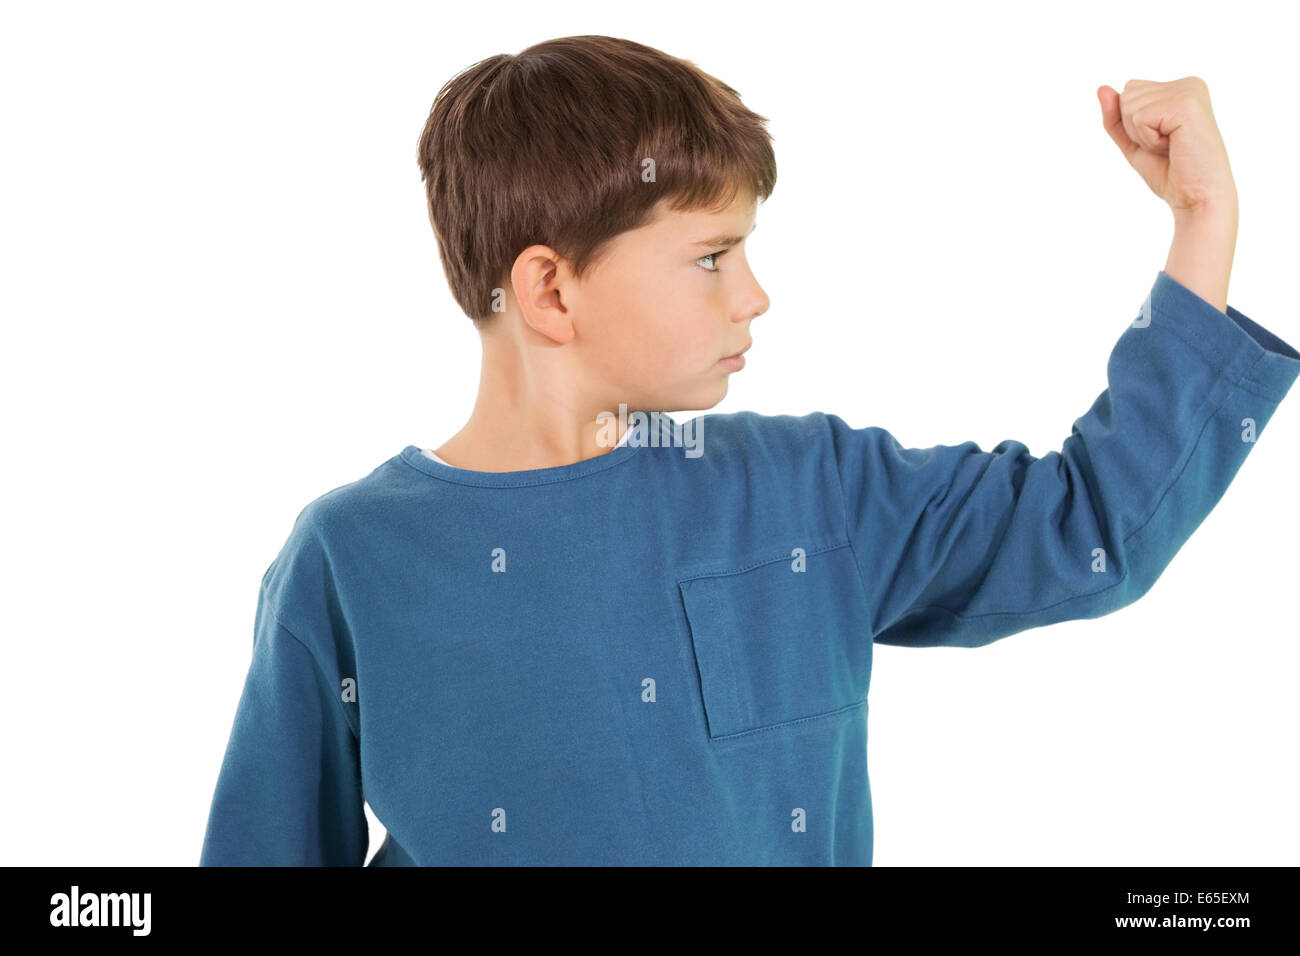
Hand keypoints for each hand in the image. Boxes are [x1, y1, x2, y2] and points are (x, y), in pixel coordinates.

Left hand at [1097, 77, 1236, 218]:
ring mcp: (1189, 90)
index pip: (1129, 91)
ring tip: (1170, 147)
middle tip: (1166, 147)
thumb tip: (1101, 88)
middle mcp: (1188, 83)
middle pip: (1127, 95)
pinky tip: (1173, 146)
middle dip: (1134, 129)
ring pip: (1129, 105)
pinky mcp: (1186, 103)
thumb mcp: (1134, 141)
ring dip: (1142, 136)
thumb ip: (1116, 116)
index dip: (1132, 125)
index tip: (1162, 141)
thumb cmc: (1170, 172)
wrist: (1197, 197)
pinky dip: (1148, 140)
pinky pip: (1139, 118)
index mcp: (1181, 88)